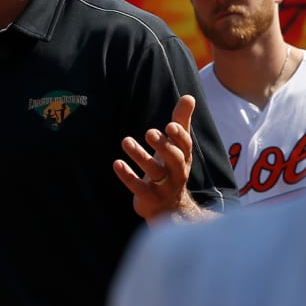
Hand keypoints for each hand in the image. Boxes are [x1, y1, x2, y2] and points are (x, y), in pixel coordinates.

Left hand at [114, 94, 204, 223]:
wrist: (171, 209)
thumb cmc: (172, 169)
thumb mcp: (177, 147)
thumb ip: (181, 122)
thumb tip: (189, 96)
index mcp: (184, 159)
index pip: (186, 146)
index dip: (179, 136)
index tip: (170, 125)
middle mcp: (177, 173)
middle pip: (174, 160)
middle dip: (163, 146)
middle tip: (149, 132)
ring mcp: (164, 188)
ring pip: (154, 172)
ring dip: (140, 156)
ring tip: (126, 141)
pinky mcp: (149, 199)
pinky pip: (138, 188)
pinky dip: (127, 176)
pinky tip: (116, 163)